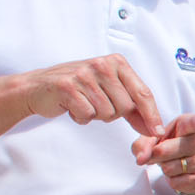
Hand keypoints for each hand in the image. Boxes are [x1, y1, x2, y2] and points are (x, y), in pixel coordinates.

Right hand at [23, 54, 162, 134]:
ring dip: (95, 115)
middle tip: (96, 104)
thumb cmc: (78, 89)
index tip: (157, 132)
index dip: (151, 115)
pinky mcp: (67, 87)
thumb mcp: (108, 91)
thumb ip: (132, 108)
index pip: (142, 92)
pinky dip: (80, 117)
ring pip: (107, 113)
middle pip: (125, 107)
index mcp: (116, 62)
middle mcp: (102, 65)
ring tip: (83, 103)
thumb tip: (154, 129)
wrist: (38, 87)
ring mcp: (84, 75)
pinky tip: (72, 107)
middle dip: (113, 114)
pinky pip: (87, 115)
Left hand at [135, 111, 194, 194]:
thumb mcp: (153, 140)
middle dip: (157, 154)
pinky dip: (172, 180)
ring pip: (170, 168)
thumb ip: (142, 145)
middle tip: (159, 153)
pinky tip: (179, 174)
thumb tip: (141, 159)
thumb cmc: (169, 147)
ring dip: (165, 168)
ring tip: (172, 162)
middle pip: (169, 149)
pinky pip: (176, 182)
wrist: (190, 168)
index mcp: (189, 125)